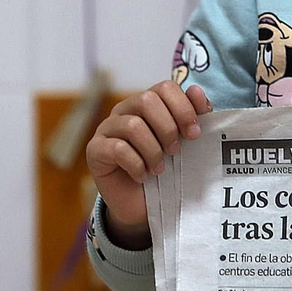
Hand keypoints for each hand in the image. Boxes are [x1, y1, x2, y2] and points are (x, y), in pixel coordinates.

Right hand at [87, 80, 211, 242]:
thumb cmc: (165, 169)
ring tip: (159, 168)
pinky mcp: (95, 149)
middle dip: (168, 128)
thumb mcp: (184, 143)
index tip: (195, 133)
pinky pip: (117, 149)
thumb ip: (192, 116)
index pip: (165, 87)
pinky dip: (136, 165)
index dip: (183, 107)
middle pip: (147, 100)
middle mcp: (125, 110)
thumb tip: (196, 91)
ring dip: (153, 151)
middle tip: (175, 151)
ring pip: (132, 125)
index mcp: (147, 103)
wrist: (141, 204)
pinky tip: (142, 176)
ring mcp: (107, 128)